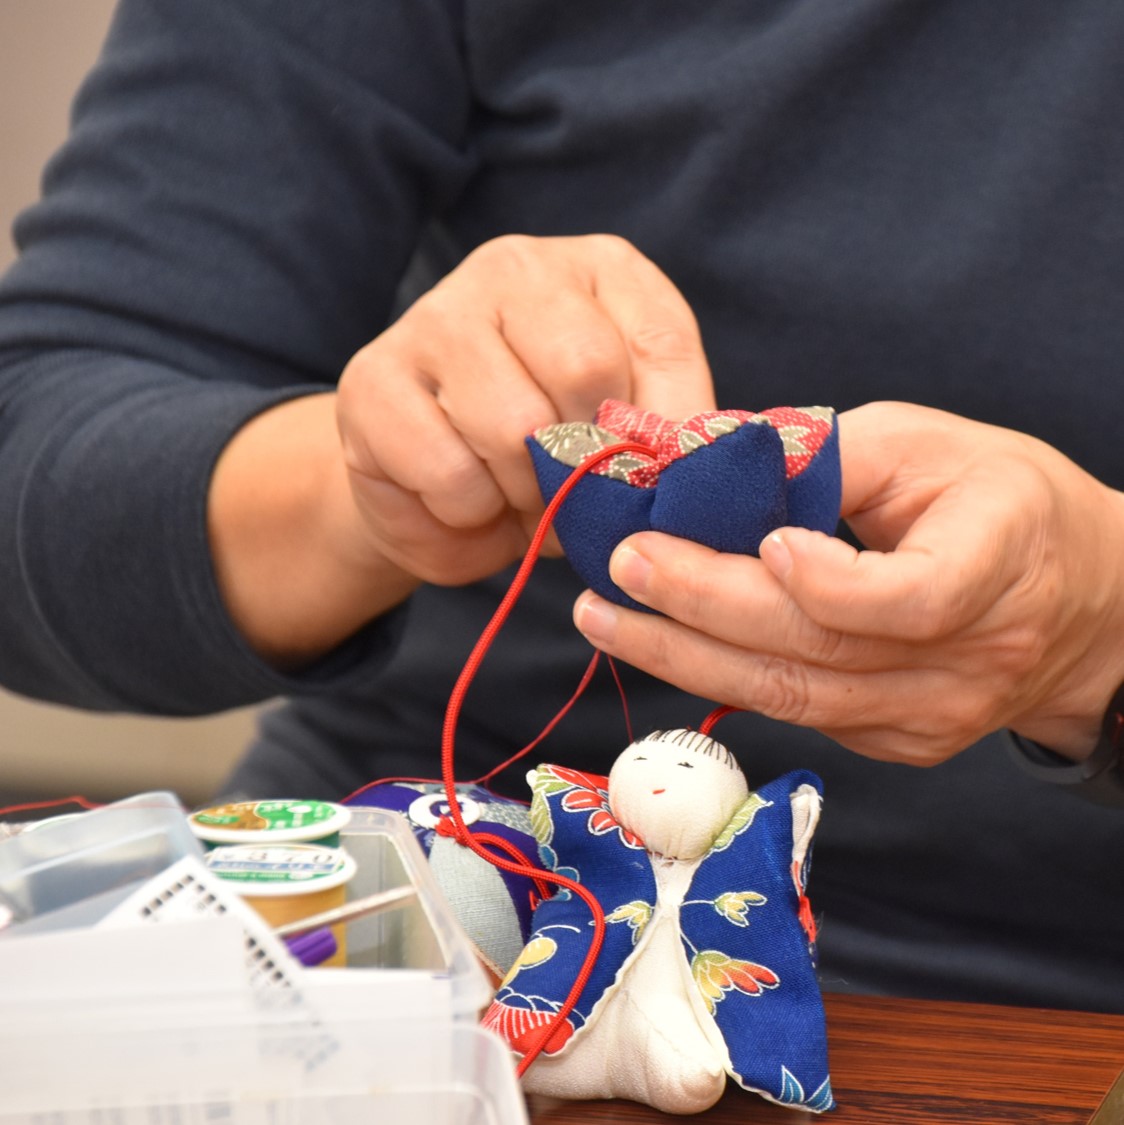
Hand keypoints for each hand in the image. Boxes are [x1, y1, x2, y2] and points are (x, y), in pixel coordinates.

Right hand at [209, 234, 713, 664]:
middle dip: (586, 463)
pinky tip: (462, 498)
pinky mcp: (373, 380)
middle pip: (584, 369)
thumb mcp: (623, 435)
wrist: (428, 487)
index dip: (664, 433)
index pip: (662, 343)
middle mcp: (517, 268)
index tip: (652, 480)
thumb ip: (664, 435)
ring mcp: (436, 315)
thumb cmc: (544, 455)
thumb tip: (697, 465)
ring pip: (513, 427)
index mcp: (599, 270)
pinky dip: (468, 513)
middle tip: (570, 492)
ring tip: (516, 495)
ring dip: (525, 494)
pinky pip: (449, 472)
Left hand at [572, 402, 1123, 764]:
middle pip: (821, 653)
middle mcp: (968, 660)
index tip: (761, 544)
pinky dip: (722, 674)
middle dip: (702, 609)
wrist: (1078, 602)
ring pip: (792, 697)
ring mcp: (932, 716)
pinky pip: (796, 711)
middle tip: (620, 568)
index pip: (913, 601)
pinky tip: (664, 641)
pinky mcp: (899, 742)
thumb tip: (710, 457)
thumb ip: (827, 451)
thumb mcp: (931, 444)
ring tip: (606, 616)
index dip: (830, 583)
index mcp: (1000, 562)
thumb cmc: (1000, 503)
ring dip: (684, 655)